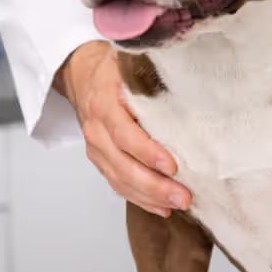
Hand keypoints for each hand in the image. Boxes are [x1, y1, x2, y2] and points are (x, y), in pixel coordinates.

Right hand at [58, 41, 192, 216]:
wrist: (82, 76)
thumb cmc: (114, 70)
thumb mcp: (128, 62)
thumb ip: (150, 73)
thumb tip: (190, 77)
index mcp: (104, 103)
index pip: (124, 134)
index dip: (147, 152)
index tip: (172, 165)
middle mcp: (96, 129)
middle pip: (122, 165)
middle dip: (154, 185)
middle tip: (184, 196)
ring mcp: (96, 148)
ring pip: (120, 180)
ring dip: (150, 197)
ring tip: (178, 205)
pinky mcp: (100, 161)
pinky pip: (118, 185)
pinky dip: (140, 199)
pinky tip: (162, 208)